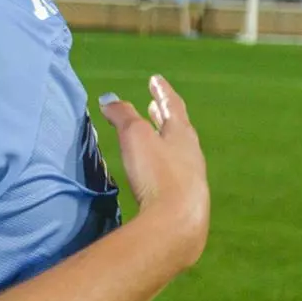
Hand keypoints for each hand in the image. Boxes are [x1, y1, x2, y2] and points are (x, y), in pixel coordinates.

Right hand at [99, 75, 208, 265]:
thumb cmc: (157, 173)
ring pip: (179, 150)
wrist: (178, 221)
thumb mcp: (135, 137)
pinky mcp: (187, 199)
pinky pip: (176, 172)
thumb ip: (123, 116)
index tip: (156, 80)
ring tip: (156, 135)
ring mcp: (192, 177)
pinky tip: (160, 172)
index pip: (173, 105)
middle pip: (178, 127)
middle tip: (155, 105)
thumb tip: (109, 99)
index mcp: (182, 133)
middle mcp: (191, 152)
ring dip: (165, 139)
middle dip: (164, 115)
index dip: (162, 91)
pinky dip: (165, 163)